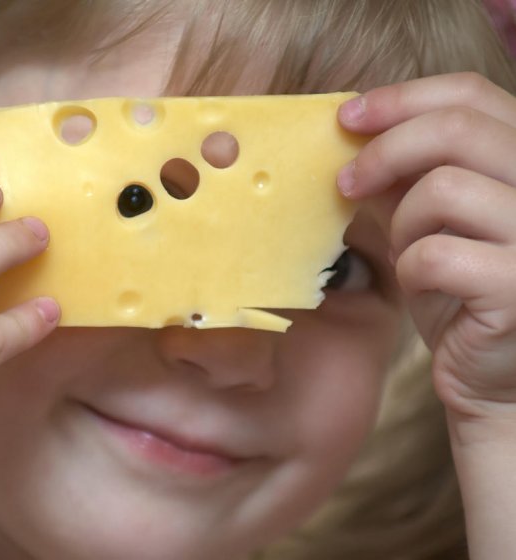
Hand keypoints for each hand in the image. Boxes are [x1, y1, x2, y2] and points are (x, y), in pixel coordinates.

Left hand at [337, 72, 515, 423]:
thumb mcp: (429, 221)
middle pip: (457, 129)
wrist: (495, 375)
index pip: (473, 94)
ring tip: (408, 252)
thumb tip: (354, 132)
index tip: (349, 115)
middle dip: (384, 151)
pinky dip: (410, 270)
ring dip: (404, 224)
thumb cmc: (462, 293)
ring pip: (443, 190)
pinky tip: (422, 287)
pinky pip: (435, 254)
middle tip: (346, 182)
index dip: (402, 98)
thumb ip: (404, 176)